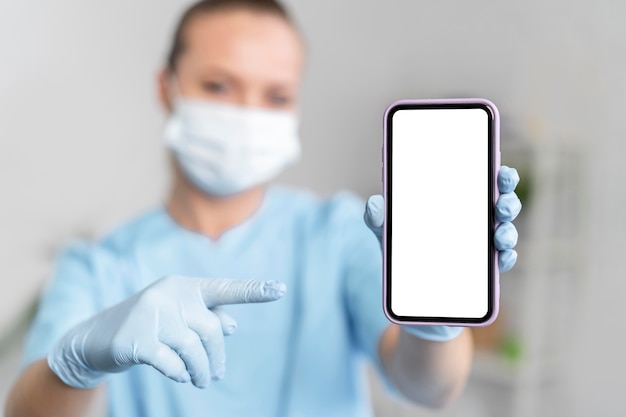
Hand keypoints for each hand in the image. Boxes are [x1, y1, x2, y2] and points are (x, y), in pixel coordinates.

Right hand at [48, 276, 285, 388]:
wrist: (97, 338)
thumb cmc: (150, 327)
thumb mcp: (179, 319)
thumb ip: (207, 319)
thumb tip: (232, 325)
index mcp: (186, 286)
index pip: (225, 289)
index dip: (254, 292)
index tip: (281, 290)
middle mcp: (169, 294)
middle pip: (211, 329)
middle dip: (217, 357)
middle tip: (215, 376)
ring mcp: (150, 314)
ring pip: (193, 348)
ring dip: (201, 370)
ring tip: (202, 381)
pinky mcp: (135, 338)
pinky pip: (170, 362)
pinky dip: (180, 373)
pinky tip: (181, 375)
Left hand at [363, 166, 521, 340]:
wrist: (412, 301)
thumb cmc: (404, 259)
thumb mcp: (388, 237)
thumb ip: (379, 220)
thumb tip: (374, 203)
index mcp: (456, 207)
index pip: (481, 184)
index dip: (497, 176)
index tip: (500, 170)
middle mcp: (475, 224)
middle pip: (501, 205)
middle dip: (508, 200)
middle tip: (502, 204)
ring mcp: (483, 249)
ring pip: (506, 233)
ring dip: (508, 231)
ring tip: (499, 234)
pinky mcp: (485, 274)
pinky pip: (502, 263)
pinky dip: (506, 258)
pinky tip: (502, 256)